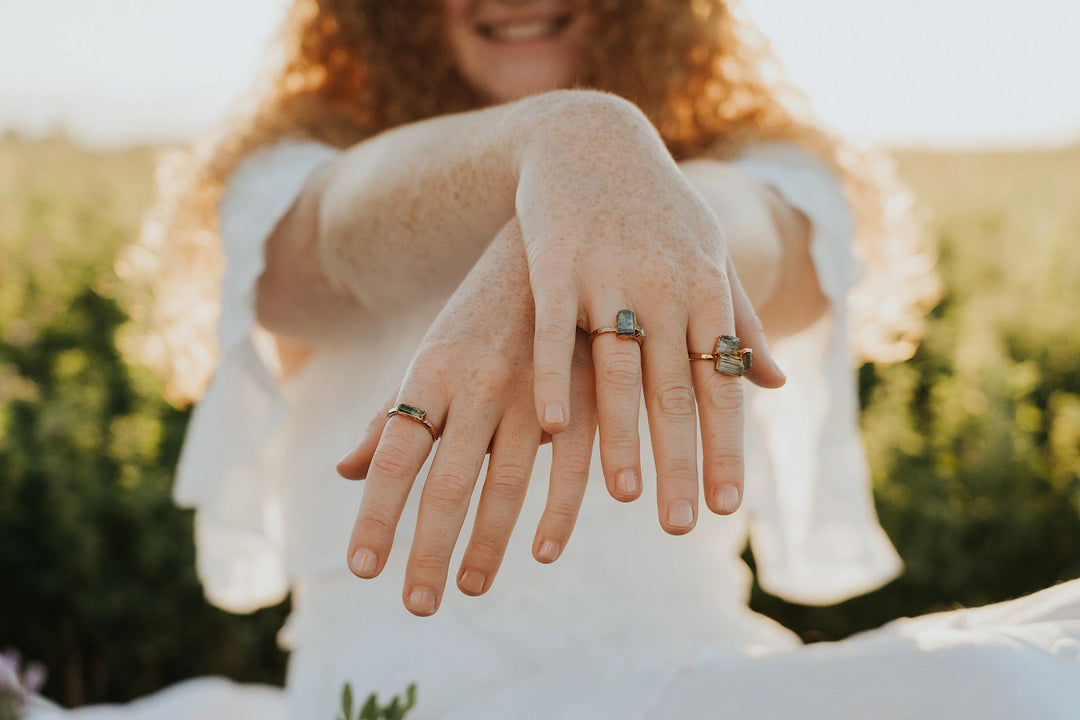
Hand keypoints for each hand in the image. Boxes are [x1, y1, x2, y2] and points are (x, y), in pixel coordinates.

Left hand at [336, 219, 597, 615]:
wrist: (548, 244)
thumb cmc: (479, 312)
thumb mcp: (430, 355)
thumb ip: (392, 415)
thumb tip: (345, 471)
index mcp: (431, 374)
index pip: (394, 455)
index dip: (378, 513)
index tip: (364, 568)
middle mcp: (475, 386)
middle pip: (446, 482)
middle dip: (430, 549)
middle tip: (417, 604)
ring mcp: (531, 391)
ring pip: (506, 483)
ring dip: (488, 542)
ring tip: (469, 588)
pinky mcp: (581, 395)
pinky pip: (570, 465)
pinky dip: (559, 512)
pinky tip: (544, 551)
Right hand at [512, 93, 785, 532]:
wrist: (594, 139)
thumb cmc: (657, 210)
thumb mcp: (707, 256)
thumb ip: (740, 321)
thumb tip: (777, 383)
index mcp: (705, 290)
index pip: (721, 382)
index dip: (725, 445)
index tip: (727, 505)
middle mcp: (664, 286)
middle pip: (674, 388)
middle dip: (682, 459)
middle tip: (683, 525)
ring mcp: (608, 274)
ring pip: (617, 368)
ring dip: (622, 435)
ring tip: (626, 497)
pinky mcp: (556, 263)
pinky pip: (553, 332)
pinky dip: (552, 378)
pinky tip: (552, 428)